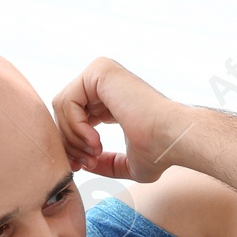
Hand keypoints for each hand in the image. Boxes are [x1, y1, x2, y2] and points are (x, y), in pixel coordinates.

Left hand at [50, 57, 190, 182]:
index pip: (74, 116)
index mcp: (111, 98)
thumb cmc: (160, 152)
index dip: (73, 143)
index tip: (84, 165)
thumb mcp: (128, 163)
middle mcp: (105, 81)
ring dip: (73, 137)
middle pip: (63, 111)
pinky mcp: (100, 71)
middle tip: (87, 162)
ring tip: (95, 152)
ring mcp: (102, 72)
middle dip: (70, 142)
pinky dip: (75, 126)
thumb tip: (85, 165)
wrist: (173, 138)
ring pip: (62, 106)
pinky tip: (95, 141)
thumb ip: (107, 162)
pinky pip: (67, 101)